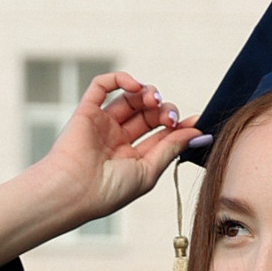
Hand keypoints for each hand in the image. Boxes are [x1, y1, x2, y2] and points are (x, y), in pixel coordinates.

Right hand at [37, 70, 206, 229]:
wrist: (72, 191)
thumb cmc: (108, 191)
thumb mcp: (148, 171)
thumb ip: (171, 148)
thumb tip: (199, 134)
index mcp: (133, 158)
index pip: (161, 134)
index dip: (179, 125)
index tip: (197, 122)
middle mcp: (117, 139)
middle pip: (148, 113)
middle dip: (163, 110)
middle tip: (168, 118)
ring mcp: (102, 124)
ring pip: (130, 98)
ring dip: (147, 93)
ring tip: (152, 100)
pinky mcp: (86, 111)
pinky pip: (102, 86)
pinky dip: (120, 79)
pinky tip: (134, 86)